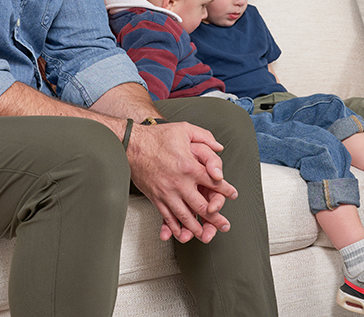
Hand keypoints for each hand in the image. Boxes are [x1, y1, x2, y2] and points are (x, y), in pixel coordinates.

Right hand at [127, 122, 237, 243]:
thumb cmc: (157, 137)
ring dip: (197, 228)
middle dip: (216, 218)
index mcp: (190, 167)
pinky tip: (181, 233)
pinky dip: (176, 227)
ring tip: (205, 234)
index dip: (226, 190)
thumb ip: (205, 137)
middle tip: (224, 225)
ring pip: (186, 217)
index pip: (214, 183)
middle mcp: (180, 183)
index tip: (232, 195)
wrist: (131, 145)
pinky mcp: (156, 198)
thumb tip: (219, 147)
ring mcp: (167, 193)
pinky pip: (168, 217)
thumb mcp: (185, 129)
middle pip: (202, 207)